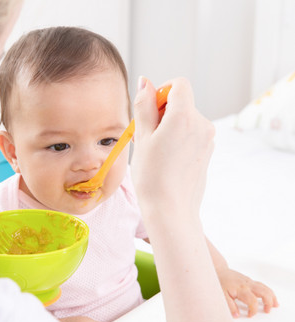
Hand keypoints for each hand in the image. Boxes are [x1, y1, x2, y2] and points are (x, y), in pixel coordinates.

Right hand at [131, 77, 214, 221]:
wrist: (171, 210)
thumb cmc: (152, 176)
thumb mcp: (142, 137)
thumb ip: (144, 106)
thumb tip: (145, 82)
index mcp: (185, 116)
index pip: (179, 84)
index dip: (161, 91)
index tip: (149, 109)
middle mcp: (202, 124)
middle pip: (182, 102)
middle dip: (162, 111)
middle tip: (145, 135)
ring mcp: (208, 139)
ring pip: (185, 119)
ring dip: (169, 126)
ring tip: (154, 150)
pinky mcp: (207, 151)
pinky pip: (191, 134)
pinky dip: (178, 138)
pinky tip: (166, 158)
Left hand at [217, 267, 278, 317]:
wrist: (219, 270)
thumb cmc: (220, 281)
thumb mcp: (222, 294)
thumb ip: (230, 305)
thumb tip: (237, 315)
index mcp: (241, 288)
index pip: (252, 301)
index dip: (253, 310)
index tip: (250, 315)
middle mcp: (247, 284)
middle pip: (264, 292)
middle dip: (268, 303)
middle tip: (267, 311)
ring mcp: (250, 281)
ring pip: (265, 288)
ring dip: (272, 297)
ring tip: (275, 305)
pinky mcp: (250, 281)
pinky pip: (262, 286)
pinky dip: (268, 292)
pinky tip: (270, 297)